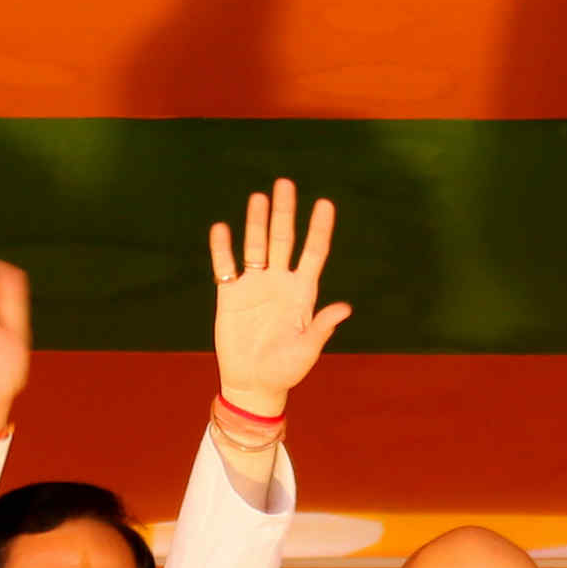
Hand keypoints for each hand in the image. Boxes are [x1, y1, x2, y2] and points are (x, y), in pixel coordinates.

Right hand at [207, 177, 349, 419]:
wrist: (253, 384)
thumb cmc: (285, 370)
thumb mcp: (307, 349)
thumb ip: (321, 326)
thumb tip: (345, 308)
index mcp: (303, 293)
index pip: (313, 253)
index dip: (319, 229)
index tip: (325, 203)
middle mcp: (279, 282)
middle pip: (283, 240)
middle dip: (284, 213)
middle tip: (285, 184)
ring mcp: (254, 286)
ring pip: (255, 246)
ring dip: (256, 222)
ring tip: (258, 197)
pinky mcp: (230, 295)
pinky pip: (225, 266)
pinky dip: (222, 249)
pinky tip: (221, 229)